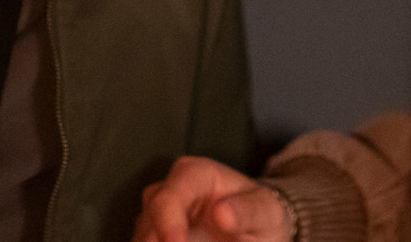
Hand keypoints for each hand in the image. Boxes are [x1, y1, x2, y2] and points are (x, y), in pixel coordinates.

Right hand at [134, 156, 292, 241]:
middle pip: (150, 218)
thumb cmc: (260, 212)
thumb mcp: (265, 211)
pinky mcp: (156, 234)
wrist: (256, 225)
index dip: (167, 223)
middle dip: (158, 240)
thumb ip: (248, 211)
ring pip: (144, 236)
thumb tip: (222, 213)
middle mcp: (171, 189)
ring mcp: (160, 213)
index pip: (169, 196)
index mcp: (196, 174)